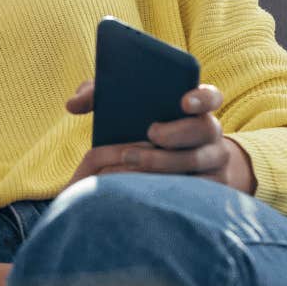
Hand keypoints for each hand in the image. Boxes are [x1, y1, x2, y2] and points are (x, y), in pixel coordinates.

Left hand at [63, 80, 254, 192]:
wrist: (171, 165)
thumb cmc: (143, 128)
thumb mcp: (125, 109)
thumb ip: (99, 96)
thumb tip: (72, 104)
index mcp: (195, 108)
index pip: (210, 96)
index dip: (201, 97)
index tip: (182, 100)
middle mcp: (210, 132)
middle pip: (206, 129)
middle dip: (179, 131)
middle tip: (151, 132)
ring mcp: (213, 161)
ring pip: (199, 161)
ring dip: (167, 161)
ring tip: (131, 158)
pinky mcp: (210, 187)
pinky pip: (198, 190)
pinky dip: (174, 187)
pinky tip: (147, 185)